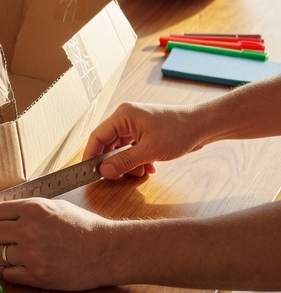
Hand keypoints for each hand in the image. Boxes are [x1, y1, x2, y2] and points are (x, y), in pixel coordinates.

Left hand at [0, 197, 121, 290]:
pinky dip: (14, 272)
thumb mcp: (56, 206)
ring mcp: (31, 255)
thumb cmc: (84, 227)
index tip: (5, 225)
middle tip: (8, 241)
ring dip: (5, 257)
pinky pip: (8, 274)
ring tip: (21, 256)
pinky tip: (28, 267)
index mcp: (33, 209)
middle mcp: (28, 230)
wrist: (107, 251)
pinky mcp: (37, 276)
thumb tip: (6, 215)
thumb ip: (29, 209)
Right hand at [83, 100, 201, 178]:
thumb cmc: (179, 131)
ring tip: (141, 172)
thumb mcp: (149, 151)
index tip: (89, 172)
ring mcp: (135, 125)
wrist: (203, 126)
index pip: (97, 136)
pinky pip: (132, 149)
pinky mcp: (144, 133)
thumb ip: (124, 161)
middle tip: (116, 177)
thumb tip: (103, 171)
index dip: (91, 155)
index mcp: (123, 115)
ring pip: (121, 149)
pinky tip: (149, 168)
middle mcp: (126, 118)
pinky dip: (138, 161)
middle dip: (114, 162)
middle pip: (108, 144)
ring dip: (128, 164)